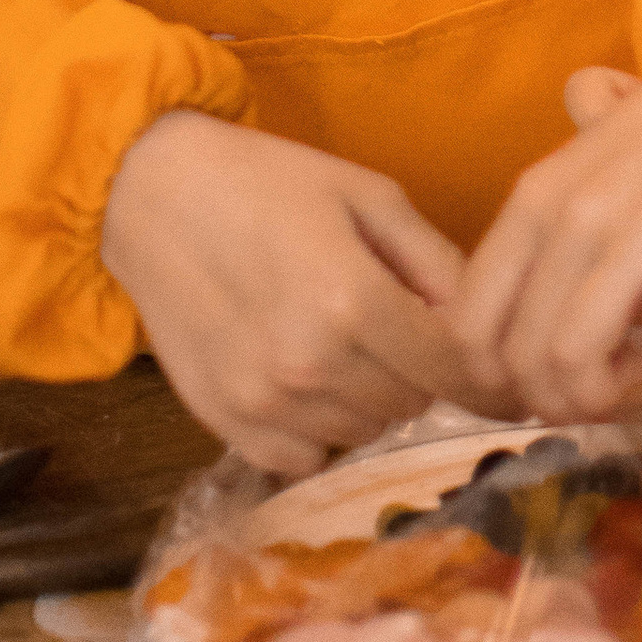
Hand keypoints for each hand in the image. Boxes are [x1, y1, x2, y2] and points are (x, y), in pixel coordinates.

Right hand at [98, 109, 488, 474]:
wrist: (154, 197)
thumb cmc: (269, 183)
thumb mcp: (369, 195)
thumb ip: (435, 261)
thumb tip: (479, 323)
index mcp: (356, 300)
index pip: (452, 370)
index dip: (478, 369)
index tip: (487, 367)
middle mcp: (313, 364)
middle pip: (411, 404)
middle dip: (416, 369)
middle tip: (390, 326)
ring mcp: (266, 403)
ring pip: (362, 432)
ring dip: (367, 398)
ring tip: (340, 344)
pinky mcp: (227, 425)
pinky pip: (305, 458)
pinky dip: (317, 429)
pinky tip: (302, 378)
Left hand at [451, 0, 641, 419]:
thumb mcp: (591, 154)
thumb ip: (554, 198)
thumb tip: (525, 236)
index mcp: (535, 200)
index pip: (470, 324)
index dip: (498, 383)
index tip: (544, 386)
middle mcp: (573, 214)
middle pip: (523, 359)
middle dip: (561, 403)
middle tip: (605, 397)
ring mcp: (639, 224)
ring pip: (576, 356)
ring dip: (611, 396)